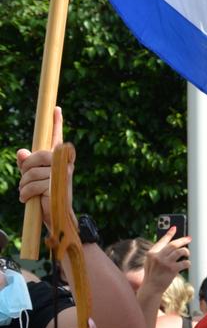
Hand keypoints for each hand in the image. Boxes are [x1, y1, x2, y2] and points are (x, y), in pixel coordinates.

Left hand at [16, 107, 70, 227]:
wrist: (57, 218)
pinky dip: (25, 194)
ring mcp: (62, 176)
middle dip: (26, 168)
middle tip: (25, 180)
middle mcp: (64, 165)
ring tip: (28, 193)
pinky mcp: (56, 188)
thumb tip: (21, 152)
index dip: (55, 123)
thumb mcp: (32, 177)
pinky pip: (32, 185)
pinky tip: (28, 199)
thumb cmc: (45, 197)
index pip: (56, 138)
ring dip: (23, 185)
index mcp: (58, 160)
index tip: (55, 109)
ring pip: (31, 172)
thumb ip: (27, 163)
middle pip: (37, 155)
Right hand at [139, 228, 191, 299]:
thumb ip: (158, 253)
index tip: (175, 227)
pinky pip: (184, 262)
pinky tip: (186, 264)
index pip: (162, 240)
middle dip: (183, 240)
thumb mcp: (151, 262)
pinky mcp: (172, 269)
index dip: (169, 233)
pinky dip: (187, 263)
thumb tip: (171, 245)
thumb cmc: (152, 274)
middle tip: (189, 239)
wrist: (151, 288)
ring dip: (186, 251)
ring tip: (187, 254)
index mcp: (151, 253)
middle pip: (173, 244)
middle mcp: (158, 256)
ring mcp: (165, 262)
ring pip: (180, 251)